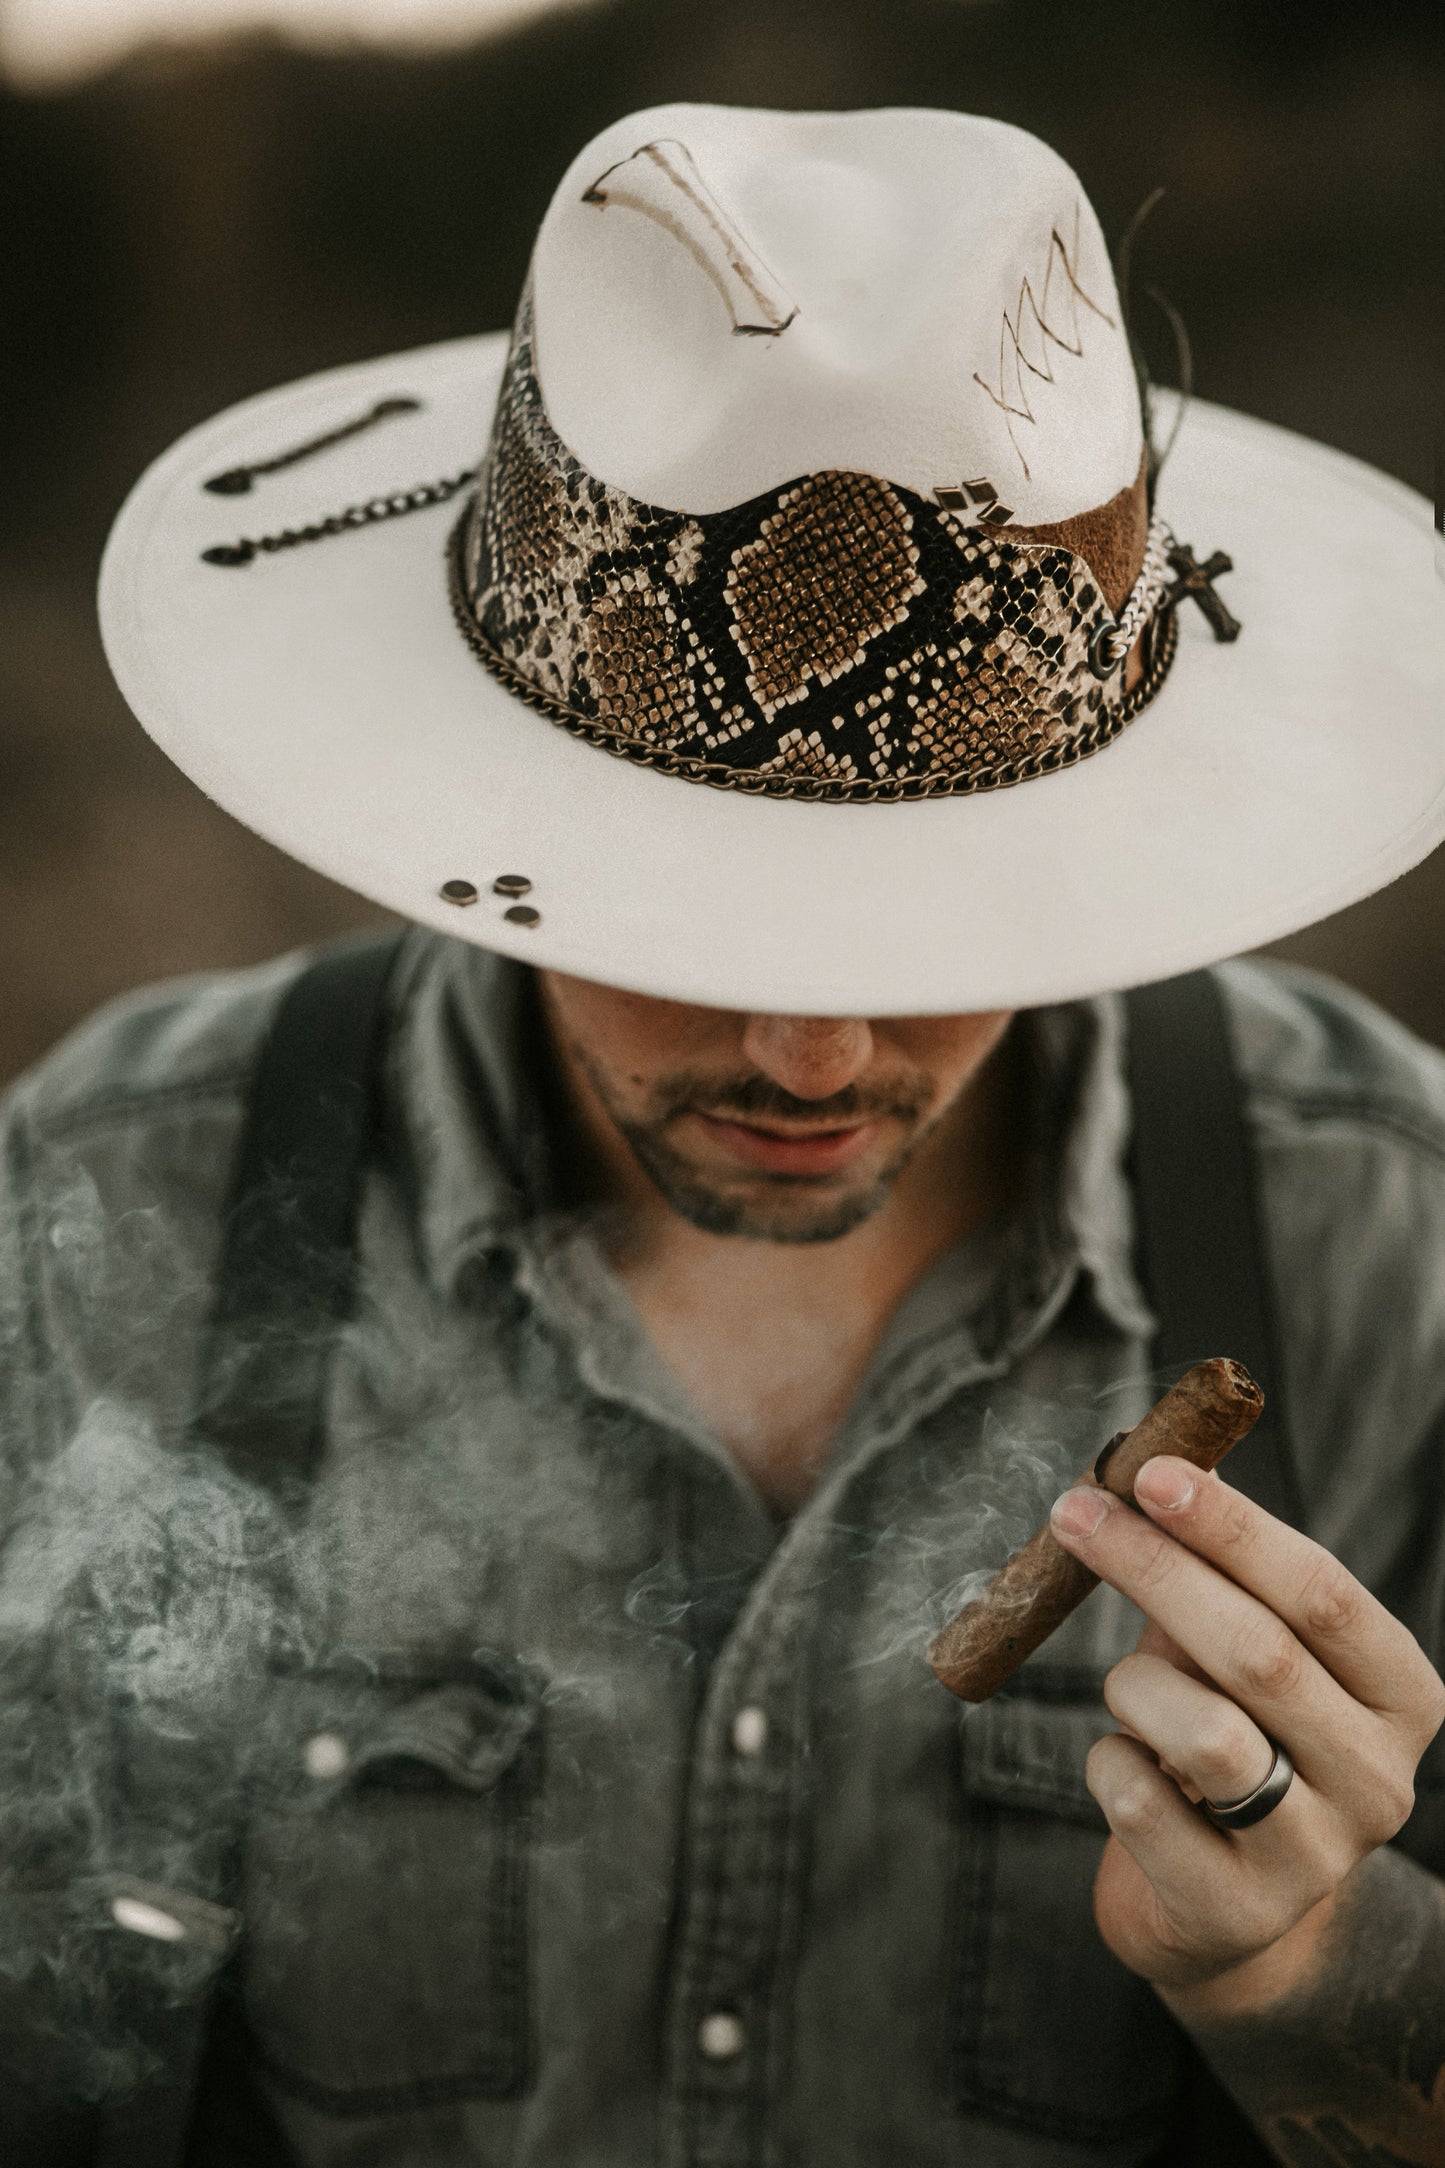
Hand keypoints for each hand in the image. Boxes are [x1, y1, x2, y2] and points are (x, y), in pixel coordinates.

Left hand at [1049, 1457, 1444, 2009]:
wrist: (1223, 1906)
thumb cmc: (1230, 1735)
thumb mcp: (1239, 1652)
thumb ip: (1212, 1574)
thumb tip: (1150, 1465)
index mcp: (1398, 1694)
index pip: (1322, 1593)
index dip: (1232, 1527)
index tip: (1151, 1471)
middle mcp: (1378, 1778)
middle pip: (1259, 1652)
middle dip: (1153, 1568)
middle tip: (1075, 1511)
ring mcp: (1316, 1857)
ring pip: (1203, 1733)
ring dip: (1133, 1686)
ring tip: (1130, 1696)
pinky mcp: (1236, 1912)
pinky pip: (1140, 1803)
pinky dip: (1109, 1764)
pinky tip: (1129, 1771)